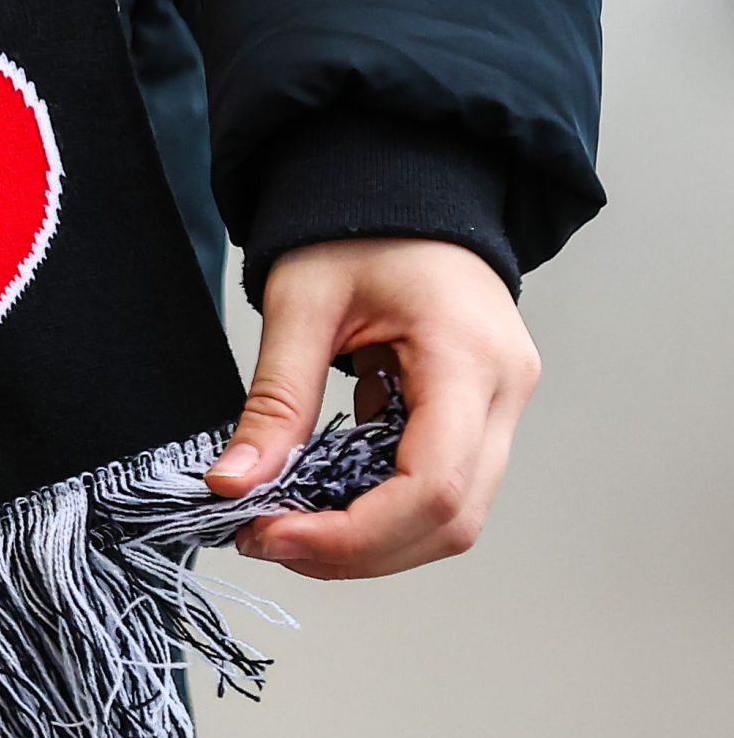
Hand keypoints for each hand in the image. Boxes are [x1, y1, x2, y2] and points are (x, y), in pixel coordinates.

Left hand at [206, 238, 538, 579]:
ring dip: (369, 539)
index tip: (271, 535)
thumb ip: (274, 401)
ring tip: (286, 524)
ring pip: (454, 518)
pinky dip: (380, 508)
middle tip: (267, 540)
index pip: (433, 487)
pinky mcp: (481, 413)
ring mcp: (502, 405)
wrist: (405, 188)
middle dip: (357, 550)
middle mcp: (505, 391)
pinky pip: (442, 487)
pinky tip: (320, 496)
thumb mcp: (301, 303)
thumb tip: (233, 485)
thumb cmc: (359, 227)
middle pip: (452, 520)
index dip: (353, 535)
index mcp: (467, 358)